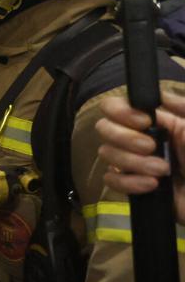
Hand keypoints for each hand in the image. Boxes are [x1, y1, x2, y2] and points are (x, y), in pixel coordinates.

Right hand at [96, 93, 184, 223]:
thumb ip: (182, 108)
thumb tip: (160, 95)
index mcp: (156, 122)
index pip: (116, 106)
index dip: (121, 111)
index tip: (144, 122)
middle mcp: (139, 139)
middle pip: (104, 128)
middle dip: (125, 138)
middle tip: (151, 148)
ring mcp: (133, 163)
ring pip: (107, 154)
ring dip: (133, 163)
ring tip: (162, 172)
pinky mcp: (132, 186)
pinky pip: (111, 180)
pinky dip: (129, 183)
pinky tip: (152, 186)